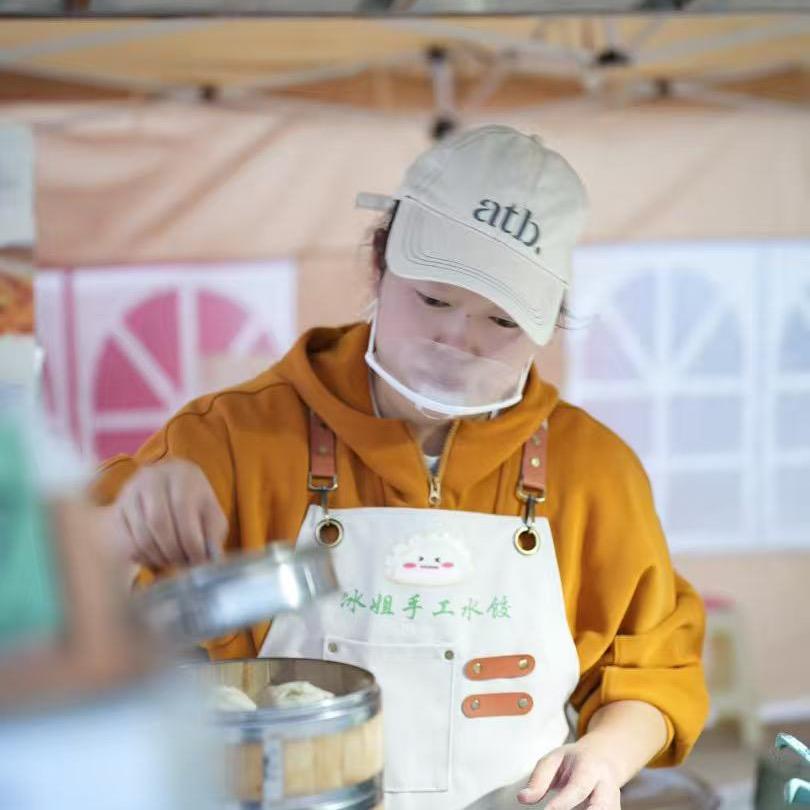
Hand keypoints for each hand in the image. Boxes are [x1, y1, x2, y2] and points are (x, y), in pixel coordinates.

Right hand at [112, 459, 227, 567]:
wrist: (167, 491)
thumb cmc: (195, 504)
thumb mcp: (210, 512)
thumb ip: (213, 532)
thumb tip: (210, 558)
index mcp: (182, 474)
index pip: (182, 507)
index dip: (191, 539)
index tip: (199, 559)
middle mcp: (153, 477)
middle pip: (159, 522)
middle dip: (174, 551)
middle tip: (185, 564)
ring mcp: (131, 492)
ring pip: (142, 535)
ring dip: (160, 557)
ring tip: (173, 562)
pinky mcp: (119, 509)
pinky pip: (130, 542)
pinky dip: (145, 557)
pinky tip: (157, 558)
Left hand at [517, 739, 620, 809]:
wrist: (603, 758)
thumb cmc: (574, 760)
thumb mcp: (554, 759)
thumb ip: (539, 778)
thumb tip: (522, 798)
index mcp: (590, 768)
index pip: (578, 788)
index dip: (563, 803)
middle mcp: (606, 787)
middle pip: (601, 807)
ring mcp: (613, 803)